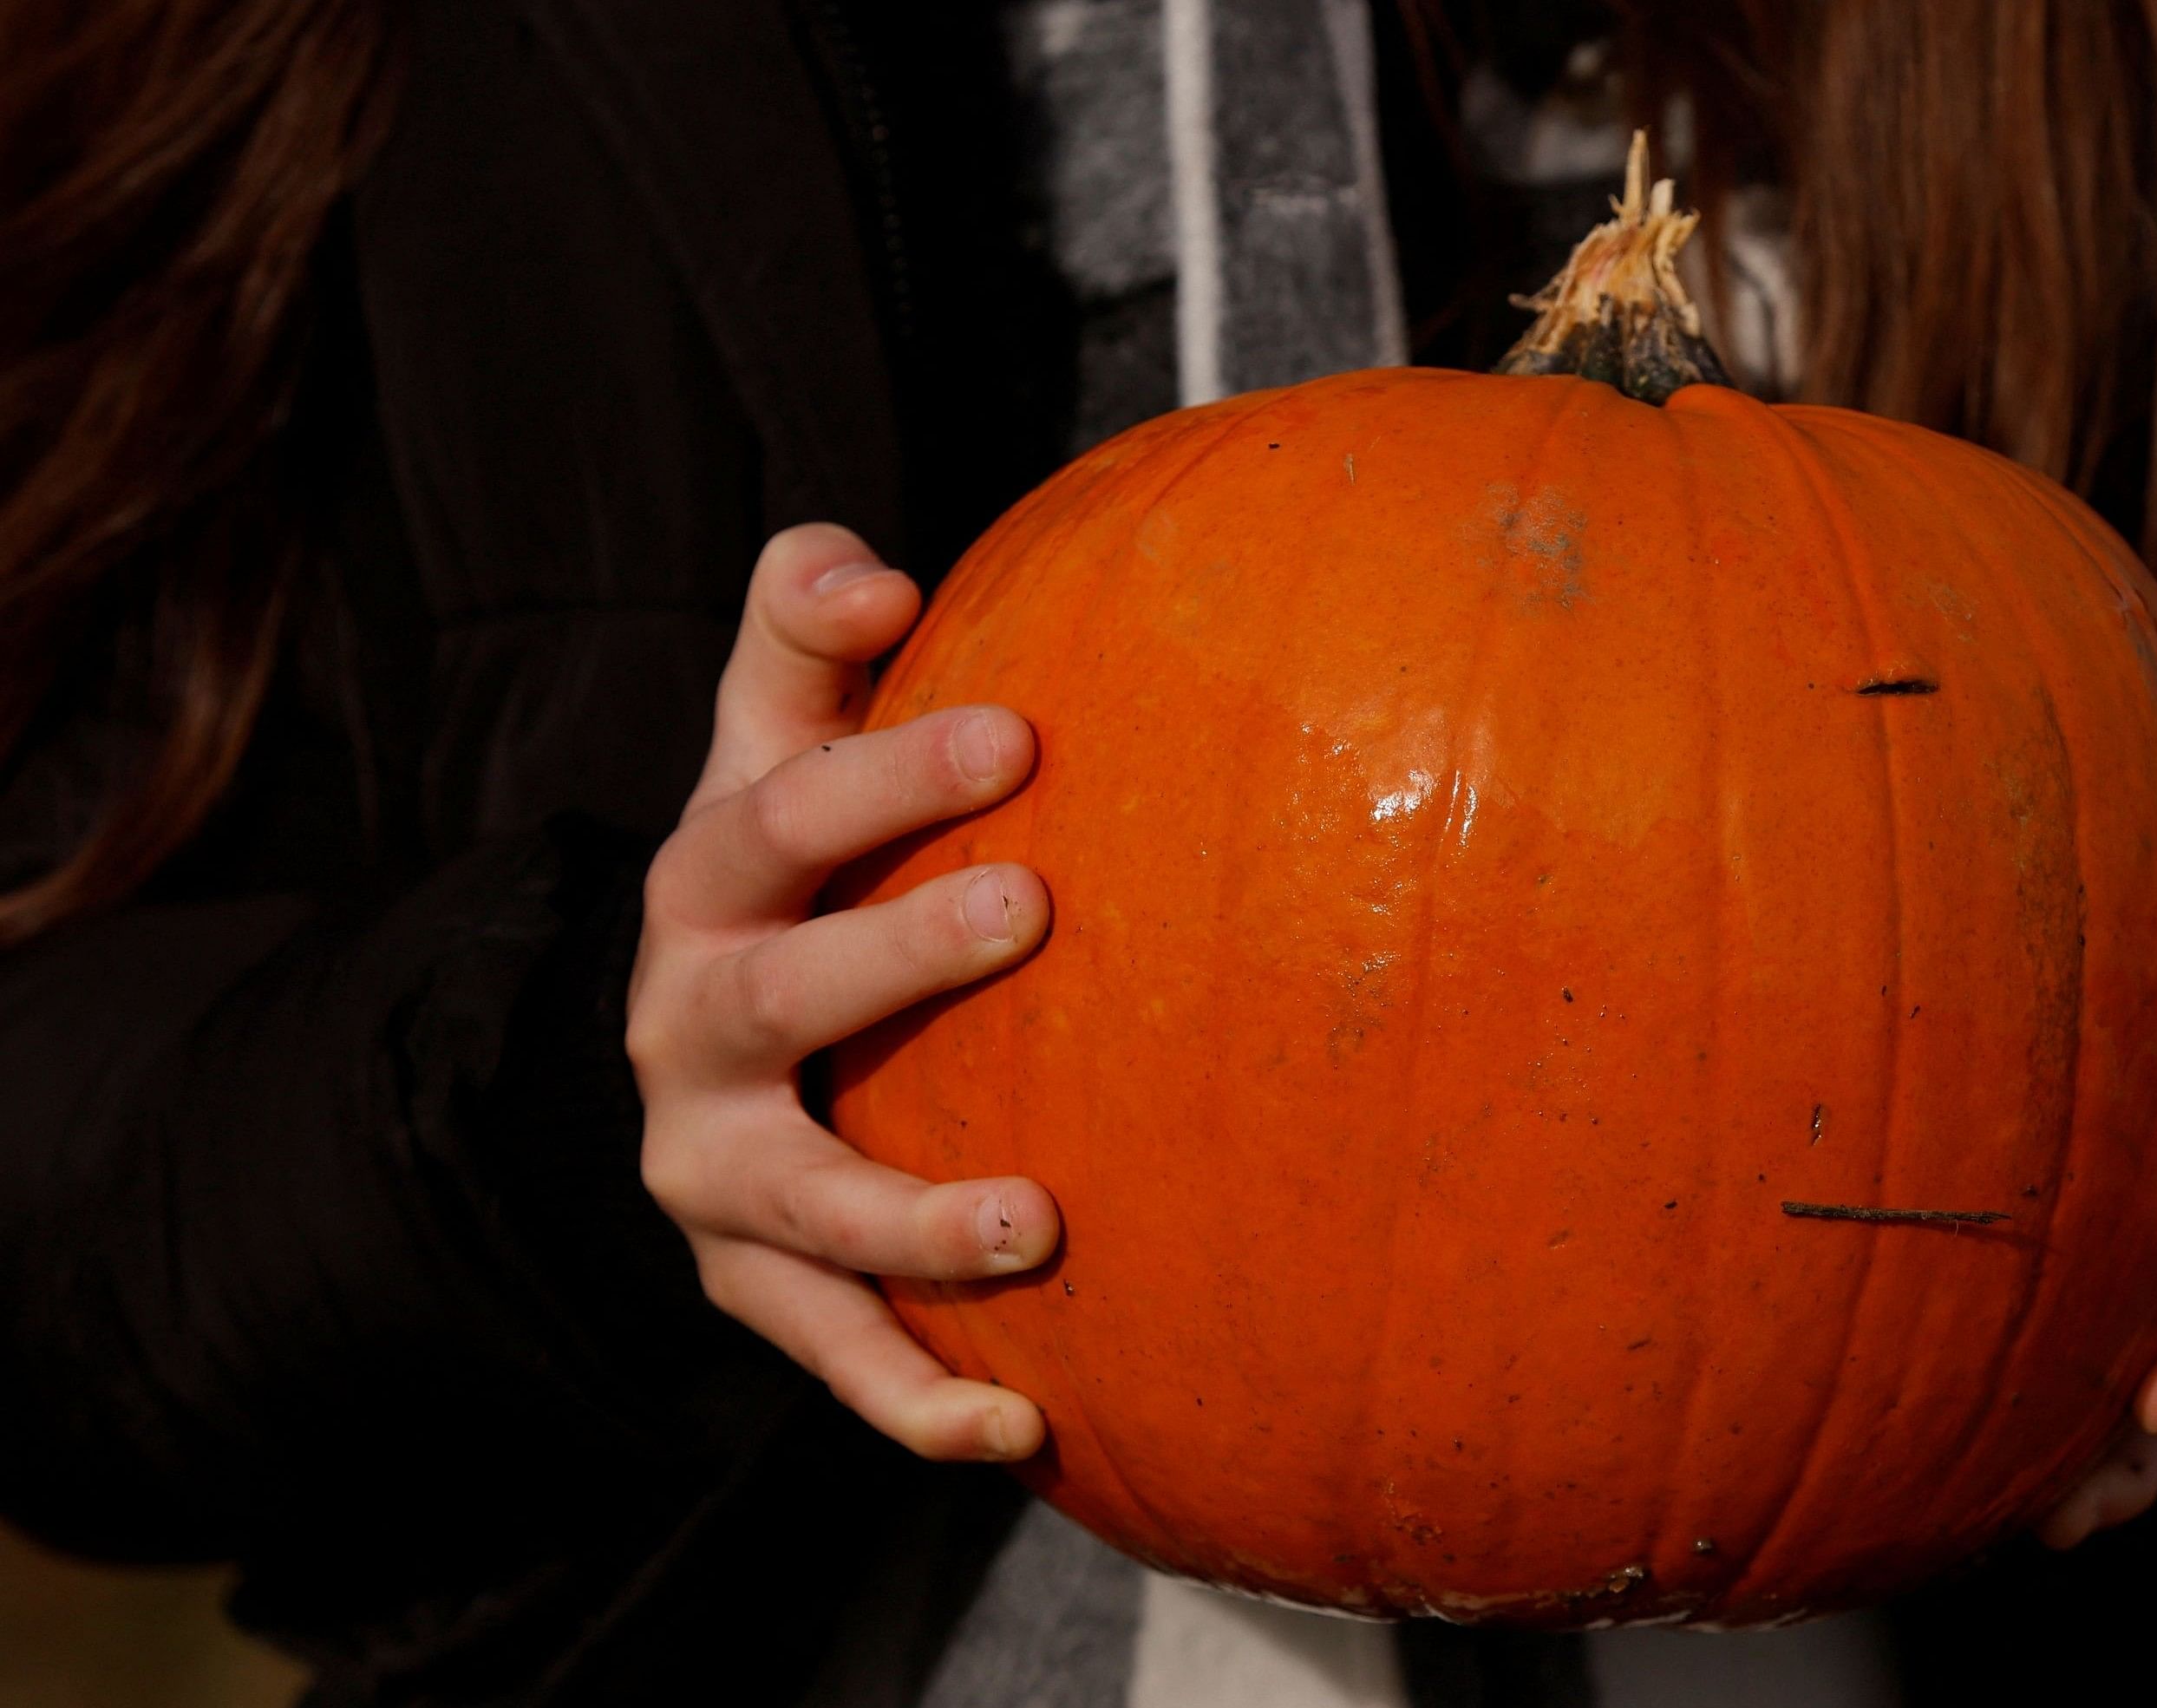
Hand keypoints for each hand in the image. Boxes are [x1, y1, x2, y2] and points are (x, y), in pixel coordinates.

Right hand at [627, 523, 1059, 1461]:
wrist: (696, 1035)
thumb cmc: (785, 860)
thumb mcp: (774, 733)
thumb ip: (806, 631)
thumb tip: (867, 564)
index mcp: (707, 882)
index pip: (779, 811)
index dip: (885, 769)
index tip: (1019, 733)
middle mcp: (691, 1029)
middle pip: (782, 993)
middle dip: (897, 952)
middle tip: (1032, 909)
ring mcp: (718, 1172)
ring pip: (803, 1207)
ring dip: (912, 1221)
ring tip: (1037, 1223)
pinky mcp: (759, 1283)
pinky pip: (835, 1352)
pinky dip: (915, 1400)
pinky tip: (1026, 1430)